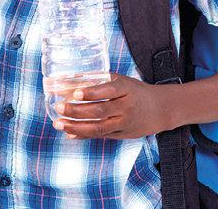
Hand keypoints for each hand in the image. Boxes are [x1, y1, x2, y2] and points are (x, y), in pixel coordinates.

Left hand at [52, 73, 168, 139]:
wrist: (159, 110)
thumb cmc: (135, 91)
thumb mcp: (121, 80)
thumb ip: (99, 81)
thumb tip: (70, 81)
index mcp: (126, 89)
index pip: (108, 91)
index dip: (92, 93)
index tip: (76, 93)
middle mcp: (126, 107)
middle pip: (100, 111)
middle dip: (76, 111)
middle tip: (58, 107)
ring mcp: (124, 123)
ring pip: (98, 128)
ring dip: (75, 127)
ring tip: (58, 123)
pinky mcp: (121, 135)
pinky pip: (100, 136)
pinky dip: (83, 135)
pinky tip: (69, 133)